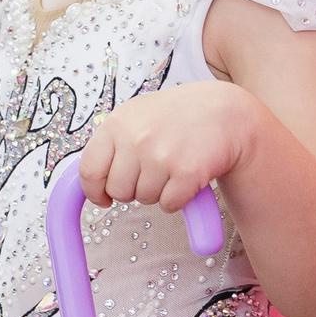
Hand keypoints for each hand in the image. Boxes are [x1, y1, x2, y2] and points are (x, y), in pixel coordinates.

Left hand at [76, 81, 254, 212]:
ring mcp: (161, 155)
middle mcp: (136, 138)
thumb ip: (112, 142)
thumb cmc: (178, 116)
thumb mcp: (137, 116)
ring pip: (144, 199)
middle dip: (132, 190)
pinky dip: (177, 199)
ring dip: (157, 192)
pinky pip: (169, 204)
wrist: (226, 112)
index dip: (94, 191)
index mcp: (118, 123)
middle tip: (152, 173)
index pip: (90, 170)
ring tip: (172, 168)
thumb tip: (89, 180)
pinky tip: (186, 177)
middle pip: (118, 191)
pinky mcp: (186, 172)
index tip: (102, 198)